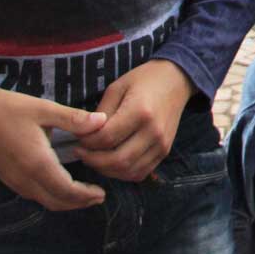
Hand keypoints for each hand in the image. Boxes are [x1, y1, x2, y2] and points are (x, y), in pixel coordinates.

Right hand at [0, 87, 107, 210]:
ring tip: (84, 195)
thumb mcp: (44, 109)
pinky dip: (51, 197)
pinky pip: (33, 195)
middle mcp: (24, 178)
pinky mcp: (7, 178)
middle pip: (56, 201)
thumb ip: (74, 118)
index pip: (65, 190)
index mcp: (36, 162)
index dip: (85, 195)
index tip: (102, 193)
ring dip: (65, 202)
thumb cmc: (8, 108)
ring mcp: (13, 180)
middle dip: (79, 203)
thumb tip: (103, 121)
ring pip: (43, 201)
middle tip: (98, 197)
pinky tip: (61, 186)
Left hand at [74, 60, 195, 181]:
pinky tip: (112, 163)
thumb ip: (100, 114)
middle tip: (82, 152)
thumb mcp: (117, 88)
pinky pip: (140, 173)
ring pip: (128, 171)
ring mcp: (161, 144)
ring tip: (95, 158)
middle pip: (117, 160)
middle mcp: (153, 131)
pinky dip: (122, 173)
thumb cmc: (143, 80)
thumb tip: (84, 136)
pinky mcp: (164, 152)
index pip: (106, 138)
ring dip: (106, 170)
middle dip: (93, 160)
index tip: (79, 138)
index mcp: (140, 111)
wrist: (176, 80)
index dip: (87, 142)